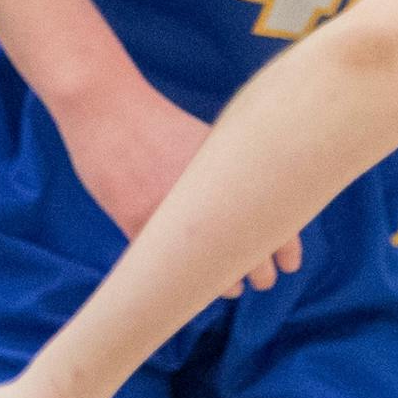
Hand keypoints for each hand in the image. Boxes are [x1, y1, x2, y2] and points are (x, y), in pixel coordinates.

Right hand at [60, 81, 300, 298]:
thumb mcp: (210, 143)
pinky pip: (169, 267)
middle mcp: (213, 198)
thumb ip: (235, 176)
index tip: (288, 265)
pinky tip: (190, 280)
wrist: (110, 111)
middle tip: (260, 280)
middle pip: (252, 257)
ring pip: (212, 271)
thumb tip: (260, 211)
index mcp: (236, 174)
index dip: (285, 251)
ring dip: (225, 284)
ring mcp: (177, 215)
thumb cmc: (160, 126)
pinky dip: (182, 277)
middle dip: (259, 275)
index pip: (278, 224)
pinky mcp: (140, 225)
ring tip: (232, 287)